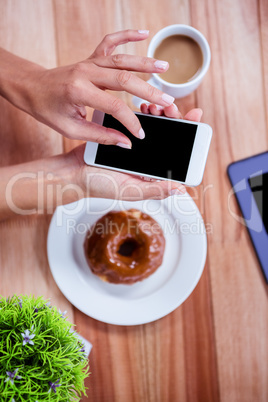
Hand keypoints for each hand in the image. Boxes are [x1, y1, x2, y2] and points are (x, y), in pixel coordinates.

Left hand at [14, 30, 174, 146]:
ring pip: (122, 60)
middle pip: (124, 79)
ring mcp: (88, 62)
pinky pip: (110, 42)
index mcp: (79, 91)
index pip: (115, 106)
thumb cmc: (48, 109)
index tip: (140, 133)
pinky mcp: (90, 57)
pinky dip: (127, 35)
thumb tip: (125, 143)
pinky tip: (144, 33)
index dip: (130, 121)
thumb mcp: (71, 129)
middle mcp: (86, 72)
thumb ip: (100, 136)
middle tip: (167, 101)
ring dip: (145, 63)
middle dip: (149, 91)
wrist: (32, 88)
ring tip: (166, 68)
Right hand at [68, 105, 202, 199]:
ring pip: (156, 127)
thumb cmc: (99, 186)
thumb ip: (155, 190)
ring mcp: (136, 148)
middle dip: (174, 119)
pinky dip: (144, 114)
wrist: (72, 173)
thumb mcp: (129, 190)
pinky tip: (145, 107)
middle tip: (171, 108)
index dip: (188, 135)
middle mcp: (148, 160)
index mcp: (154, 174)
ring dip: (160, 114)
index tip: (194, 118)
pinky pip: (139, 123)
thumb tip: (181, 188)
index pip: (178, 152)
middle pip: (170, 136)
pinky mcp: (124, 137)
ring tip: (158, 106)